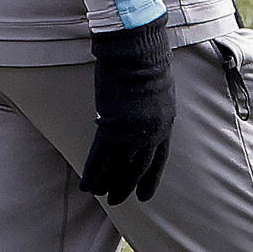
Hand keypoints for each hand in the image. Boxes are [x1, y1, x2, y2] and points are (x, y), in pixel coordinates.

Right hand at [80, 15, 175, 205]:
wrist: (138, 51)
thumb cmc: (147, 58)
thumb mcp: (157, 85)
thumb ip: (150, 103)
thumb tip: (140, 105)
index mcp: (166, 122)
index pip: (159, 158)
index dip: (151, 177)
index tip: (145, 195)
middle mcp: (153, 132)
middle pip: (140, 167)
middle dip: (128, 185)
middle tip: (118, 200)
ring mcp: (134, 132)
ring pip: (121, 167)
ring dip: (110, 183)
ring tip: (100, 195)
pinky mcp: (113, 129)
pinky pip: (101, 159)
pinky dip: (93, 173)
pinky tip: (86, 186)